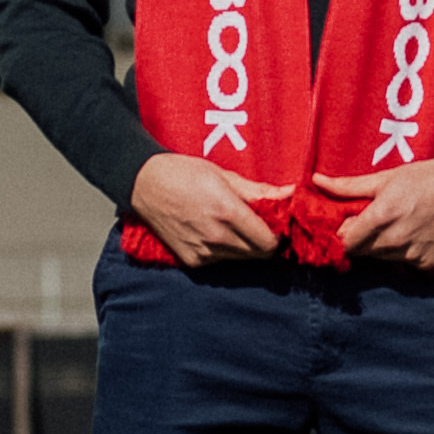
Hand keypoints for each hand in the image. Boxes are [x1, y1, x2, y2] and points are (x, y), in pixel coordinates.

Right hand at [125, 153, 296, 265]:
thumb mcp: (223, 175)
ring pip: (240, 258)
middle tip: (258, 224)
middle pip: (259, 254)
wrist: (144, 184)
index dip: (278, 234)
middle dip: (264, 241)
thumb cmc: (184, 173)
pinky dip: (225, 250)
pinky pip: (220, 261)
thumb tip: (289, 193)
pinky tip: (214, 231)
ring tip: (233, 224)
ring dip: (245, 246)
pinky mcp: (191, 260)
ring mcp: (203, 252)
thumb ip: (259, 190)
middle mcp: (216, 237)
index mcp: (227, 212)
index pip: (269, 242)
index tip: (276, 223)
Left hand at [319, 153, 433, 273]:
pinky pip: (404, 265)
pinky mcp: (428, 264)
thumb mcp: (385, 178)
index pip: (345, 243)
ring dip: (382, 247)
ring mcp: (413, 255)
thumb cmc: (425, 178)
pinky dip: (404, 254)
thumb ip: (348, 186)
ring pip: (382, 259)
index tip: (349, 224)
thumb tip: (316, 181)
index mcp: (380, 217)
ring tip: (397, 224)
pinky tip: (414, 234)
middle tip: (375, 221)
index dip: (343, 234)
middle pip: (362, 252)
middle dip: (362, 239)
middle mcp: (395, 241)